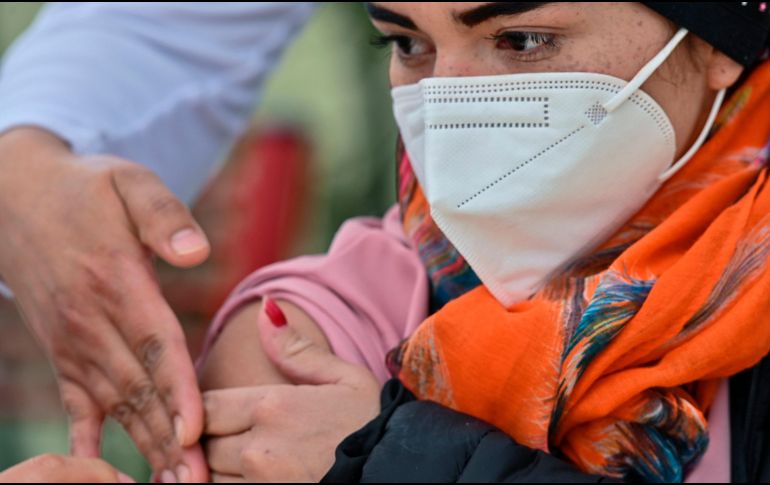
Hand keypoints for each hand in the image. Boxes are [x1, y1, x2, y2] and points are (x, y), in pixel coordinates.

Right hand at [0, 128, 210, 480]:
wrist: (19, 198)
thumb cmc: (88, 189)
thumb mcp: (130, 182)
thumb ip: (163, 215)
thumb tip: (197, 252)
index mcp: (116, 281)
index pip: (155, 344)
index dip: (176, 389)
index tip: (195, 431)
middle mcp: (92, 321)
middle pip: (139, 388)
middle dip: (169, 438)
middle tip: (195, 481)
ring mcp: (73, 341)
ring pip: (115, 404)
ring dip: (143, 447)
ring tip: (171, 484)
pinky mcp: (63, 351)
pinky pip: (77, 405)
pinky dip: (90, 442)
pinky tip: (103, 477)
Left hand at [203, 298, 380, 481]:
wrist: (403, 472)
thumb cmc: (375, 425)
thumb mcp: (344, 378)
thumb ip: (295, 350)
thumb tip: (264, 308)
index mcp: (272, 406)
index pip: (205, 406)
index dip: (201, 411)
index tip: (215, 415)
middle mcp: (258, 449)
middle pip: (201, 444)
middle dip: (207, 441)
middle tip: (224, 440)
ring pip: (208, 477)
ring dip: (215, 470)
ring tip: (240, 464)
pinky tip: (253, 480)